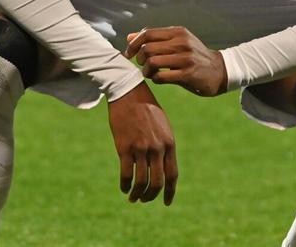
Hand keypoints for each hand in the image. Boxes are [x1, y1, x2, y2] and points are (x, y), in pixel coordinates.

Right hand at [106, 81, 177, 205]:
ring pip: (141, 181)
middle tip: (144, 200)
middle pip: (157, 182)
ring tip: (133, 197)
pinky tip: (123, 187)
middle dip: (151, 196)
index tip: (166, 202)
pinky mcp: (125, 147)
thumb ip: (164, 145)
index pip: (172, 175)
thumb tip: (162, 166)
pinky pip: (126, 174)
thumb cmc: (146, 108)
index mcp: (169, 143)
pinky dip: (125, 184)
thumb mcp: (162, 126)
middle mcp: (157, 148)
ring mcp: (141, 148)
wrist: (129, 93)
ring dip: (137, 193)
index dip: (169, 192)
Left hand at [124, 26, 228, 97]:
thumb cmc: (193, 56)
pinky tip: (159, 78)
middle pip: (147, 48)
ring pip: (152, 62)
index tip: (128, 54)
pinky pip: (161, 77)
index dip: (133, 44)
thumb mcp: (177, 42)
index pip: (147, 33)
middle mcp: (182, 42)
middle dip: (140, 59)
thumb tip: (129, 37)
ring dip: (146, 71)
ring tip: (150, 73)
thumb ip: (154, 39)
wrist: (219, 70)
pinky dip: (155, 79)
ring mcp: (185, 58)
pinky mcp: (188, 74)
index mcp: (178, 32)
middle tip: (144, 65)